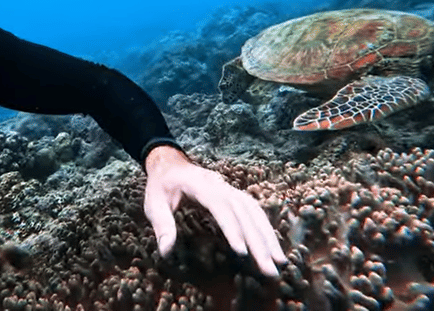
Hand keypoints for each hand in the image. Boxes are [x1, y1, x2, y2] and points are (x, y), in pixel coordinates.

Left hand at [143, 145, 286, 276]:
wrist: (170, 164)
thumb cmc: (161, 185)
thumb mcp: (153, 202)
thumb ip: (162, 224)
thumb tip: (166, 251)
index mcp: (200, 185)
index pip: (220, 207)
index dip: (232, 229)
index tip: (242, 252)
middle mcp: (220, 186)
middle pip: (244, 212)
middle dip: (259, 241)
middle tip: (270, 268)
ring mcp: (230, 190)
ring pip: (254, 211)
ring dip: (268, 236)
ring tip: (279, 261)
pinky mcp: (235, 196)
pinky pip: (254, 211)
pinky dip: (265, 228)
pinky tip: (273, 246)